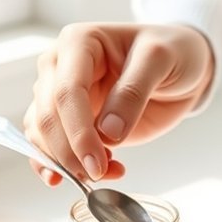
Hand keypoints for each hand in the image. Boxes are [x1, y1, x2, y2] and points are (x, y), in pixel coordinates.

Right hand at [23, 22, 213, 185]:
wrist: (180, 66)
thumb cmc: (171, 51)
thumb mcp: (160, 60)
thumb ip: (133, 92)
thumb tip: (107, 132)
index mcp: (78, 43)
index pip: (67, 91)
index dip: (78, 131)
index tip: (97, 162)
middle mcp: (59, 66)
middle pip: (48, 116)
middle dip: (69, 153)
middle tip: (98, 174)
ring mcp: (59, 94)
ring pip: (41, 134)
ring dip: (65, 163)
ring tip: (105, 172)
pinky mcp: (67, 120)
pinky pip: (46, 146)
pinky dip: (58, 167)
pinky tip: (78, 179)